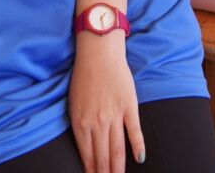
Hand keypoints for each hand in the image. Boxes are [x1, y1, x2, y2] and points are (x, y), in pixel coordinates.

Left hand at [69, 34, 142, 171]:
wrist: (99, 53)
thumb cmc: (84, 77)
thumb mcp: (74, 105)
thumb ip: (80, 127)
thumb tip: (86, 149)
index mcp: (81, 123)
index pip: (88, 157)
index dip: (92, 172)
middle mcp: (97, 123)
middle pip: (103, 158)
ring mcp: (114, 115)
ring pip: (117, 149)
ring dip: (118, 168)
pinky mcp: (129, 106)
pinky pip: (134, 131)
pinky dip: (137, 146)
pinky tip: (140, 159)